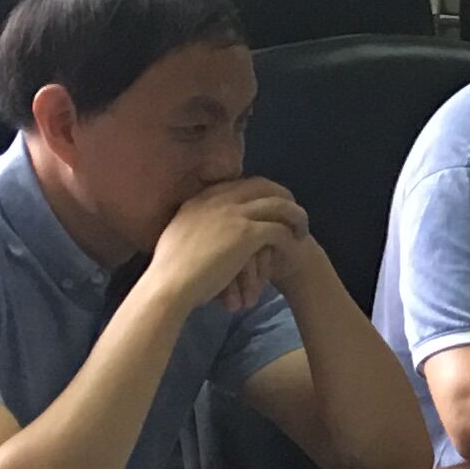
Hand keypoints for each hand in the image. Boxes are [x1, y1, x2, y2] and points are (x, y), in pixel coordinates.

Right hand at [151, 179, 307, 311]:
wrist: (168, 285)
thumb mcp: (177, 236)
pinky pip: (279, 229)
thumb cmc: (169, 272)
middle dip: (282, 196)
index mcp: (201, 199)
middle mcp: (218, 200)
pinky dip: (290, 238)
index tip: (269, 202)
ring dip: (294, 216)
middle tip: (293, 211)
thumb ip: (193, 226)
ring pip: (278, 204)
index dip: (258, 192)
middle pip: (263, 185)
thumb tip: (203, 230)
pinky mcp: (246, 233)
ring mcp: (233, 214)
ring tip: (301, 230)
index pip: (239, 184)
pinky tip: (295, 246)